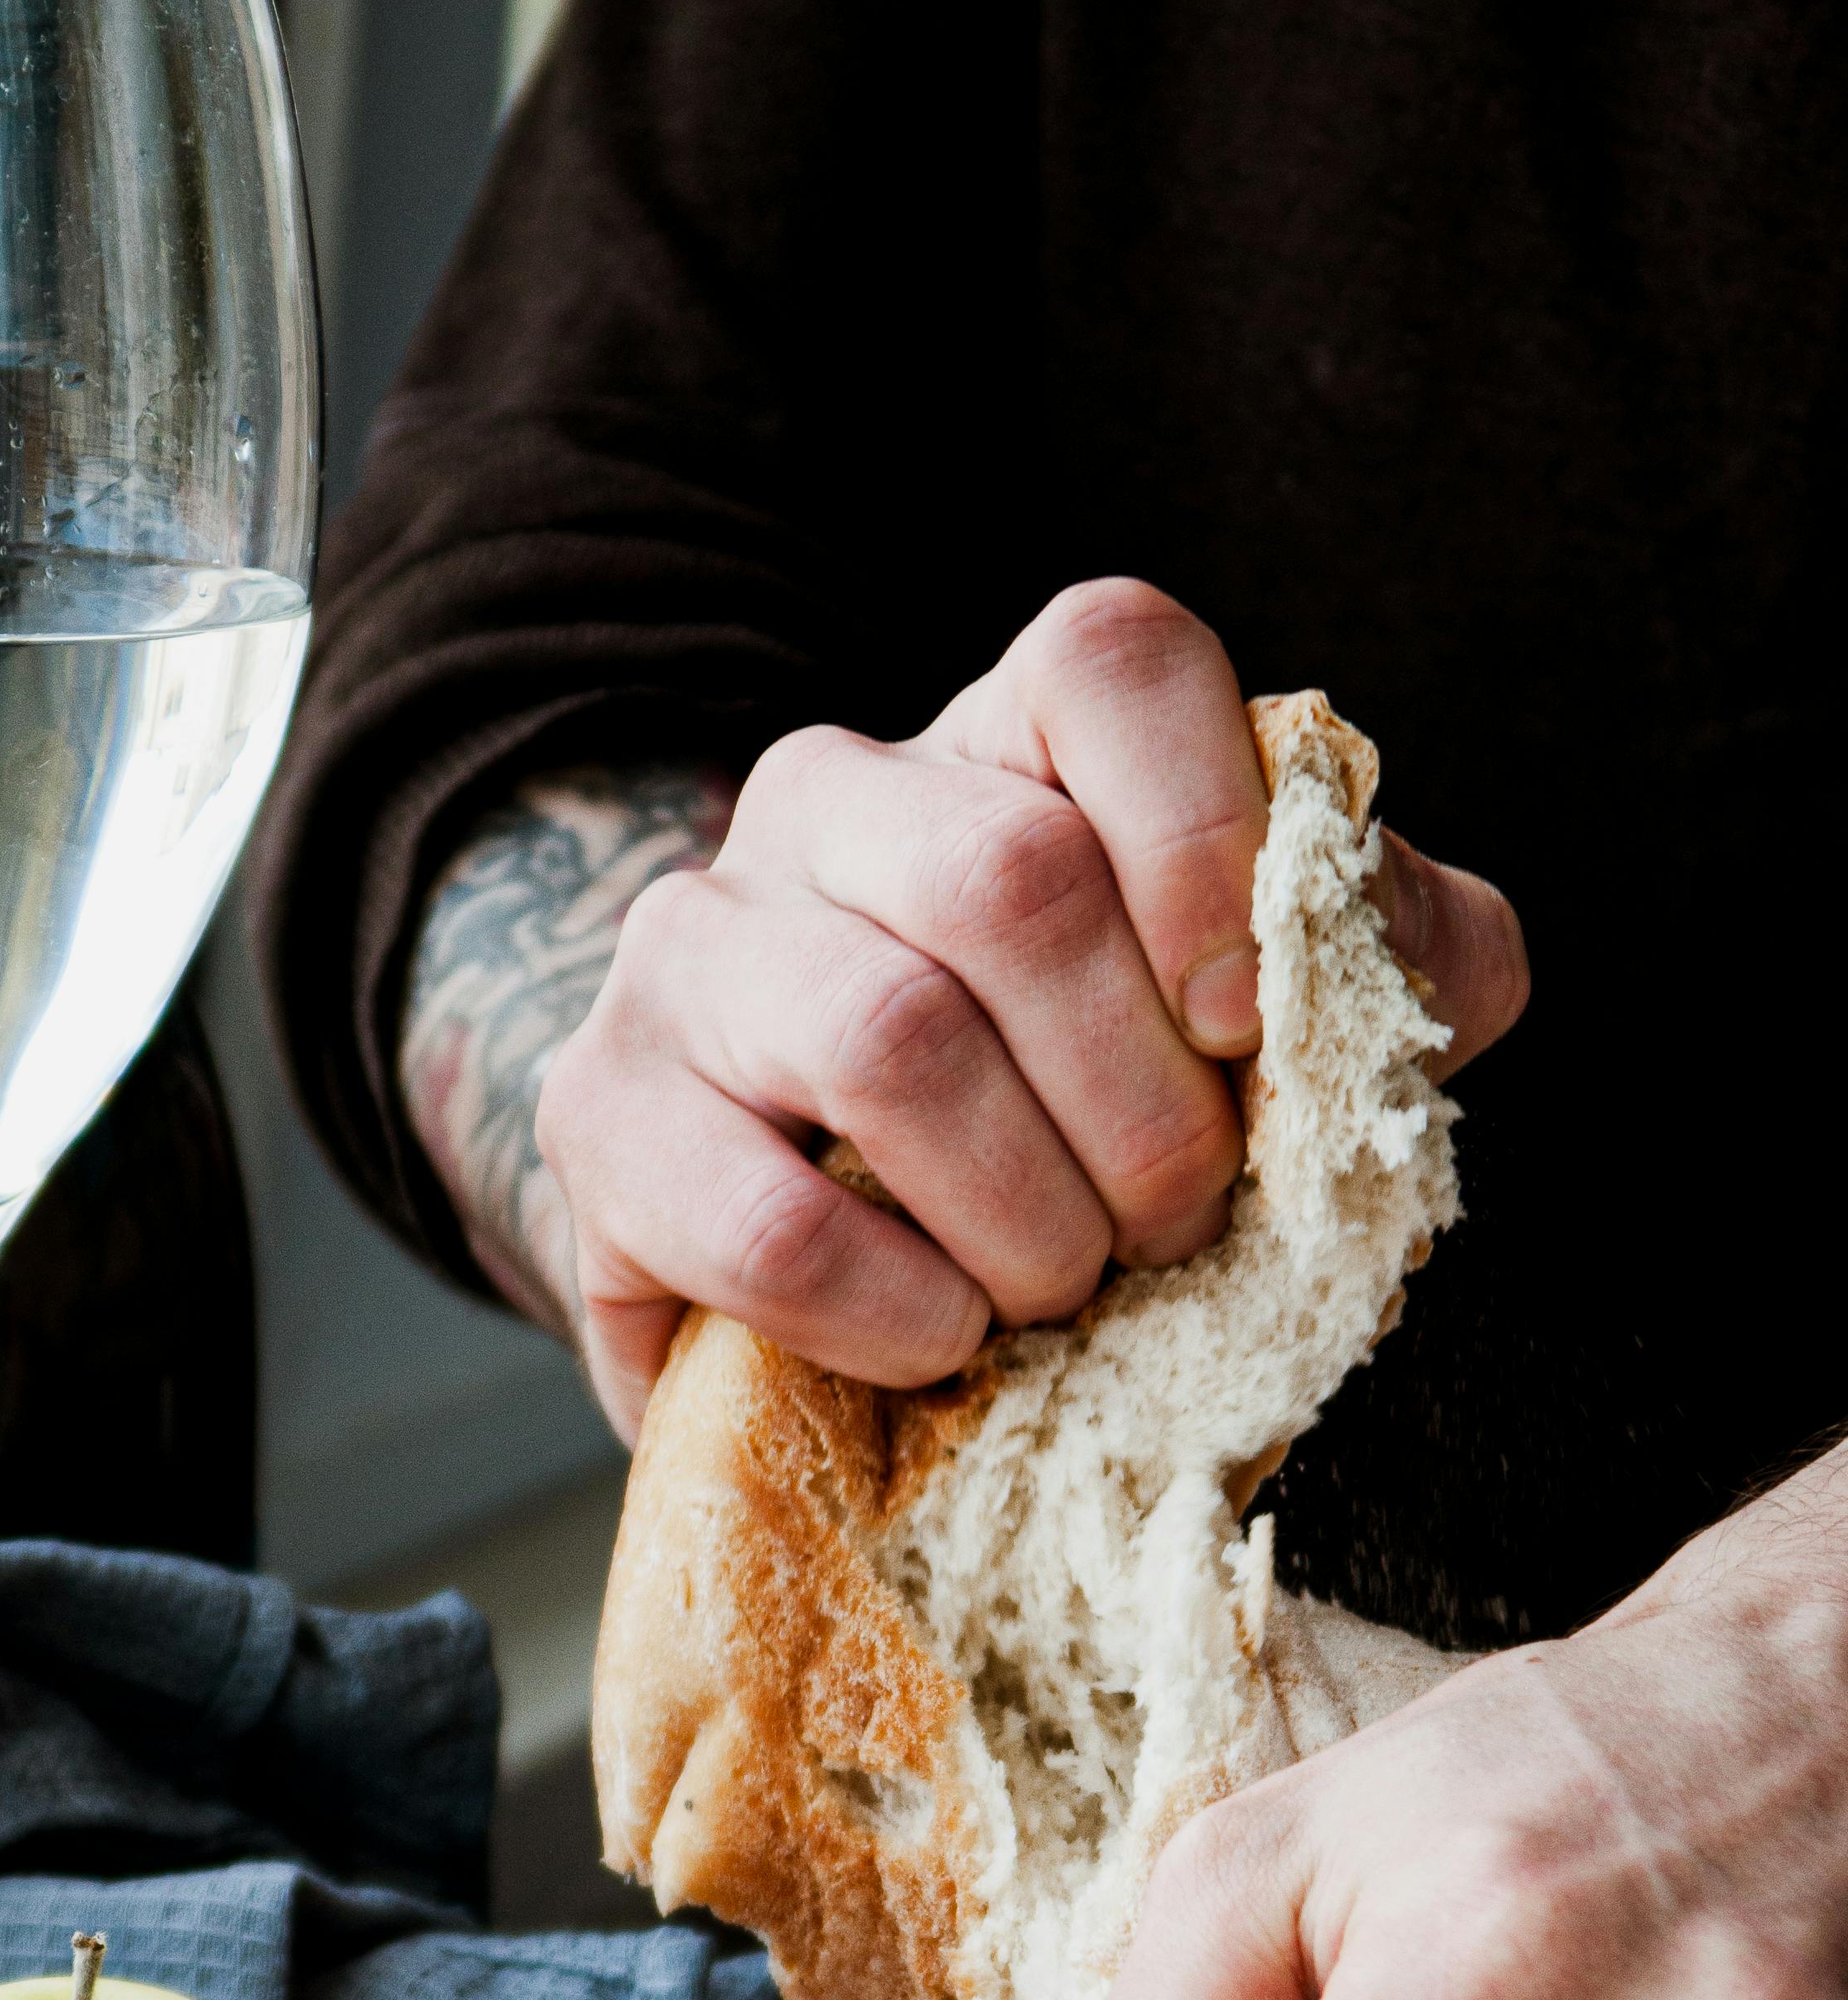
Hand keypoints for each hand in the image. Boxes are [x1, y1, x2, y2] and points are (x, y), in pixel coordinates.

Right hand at [536, 578, 1528, 1438]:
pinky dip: (893, 1312)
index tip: (1248, 1028)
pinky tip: (938, 1341)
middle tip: (1171, 1229)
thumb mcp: (1259, 1027)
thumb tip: (1396, 955)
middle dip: (1142, 1111)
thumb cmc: (1071, 1119)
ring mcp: (694, 946)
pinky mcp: (602, 1112)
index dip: (1212, 836)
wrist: (810, 1239)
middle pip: (1015, 885)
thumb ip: (1385, 958)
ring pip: (888, 1041)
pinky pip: (765, 1221)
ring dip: (1027, 1222)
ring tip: (1055, 1294)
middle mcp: (830, 797)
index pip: (1111, 658)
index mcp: (1007, 740)